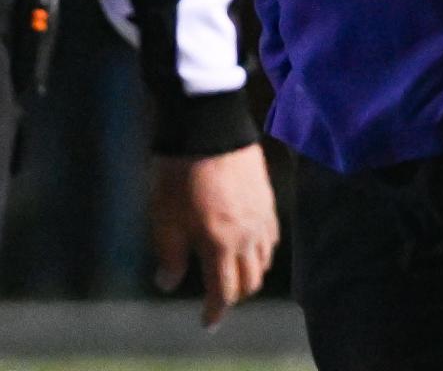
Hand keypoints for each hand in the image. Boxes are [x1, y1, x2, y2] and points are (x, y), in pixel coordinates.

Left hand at [150, 143, 279, 328]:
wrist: (208, 125)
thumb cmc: (179, 174)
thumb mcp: (165, 217)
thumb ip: (170, 256)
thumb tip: (169, 283)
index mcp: (221, 245)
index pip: (225, 292)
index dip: (215, 311)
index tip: (207, 321)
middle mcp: (248, 235)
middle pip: (251, 280)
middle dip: (234, 294)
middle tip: (218, 295)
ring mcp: (262, 215)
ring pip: (265, 258)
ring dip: (250, 272)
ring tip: (233, 270)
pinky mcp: (268, 196)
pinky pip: (272, 234)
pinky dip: (262, 248)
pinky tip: (249, 242)